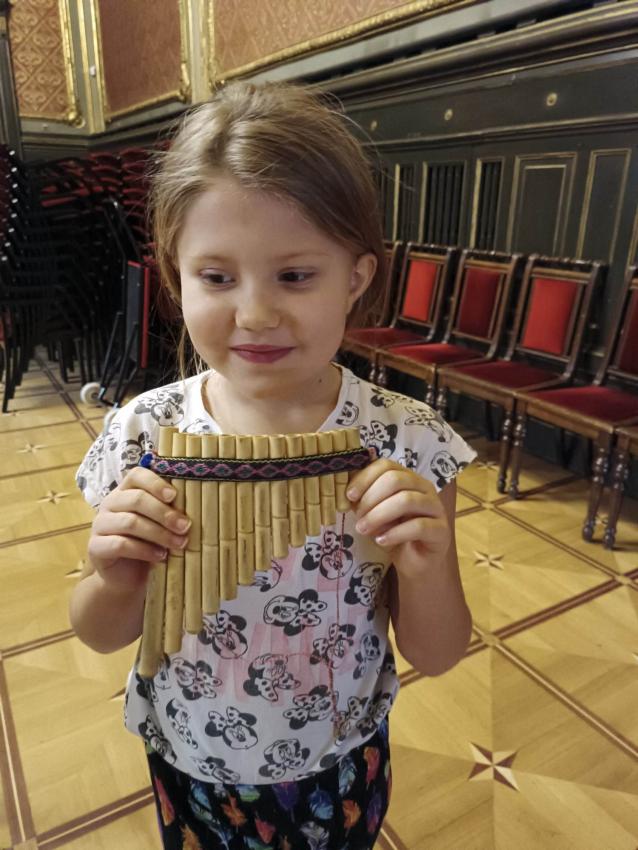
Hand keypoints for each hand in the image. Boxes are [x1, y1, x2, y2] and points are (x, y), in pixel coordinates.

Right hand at [87, 467, 190, 591]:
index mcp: (126, 490)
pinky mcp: (96, 547)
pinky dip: (145, 550)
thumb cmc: (148, 543)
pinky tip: (161, 556)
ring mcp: (100, 525)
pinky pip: (121, 544)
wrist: (125, 576)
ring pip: (130, 522)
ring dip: (159, 533)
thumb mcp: (160, 524)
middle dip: (165, 513)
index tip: (174, 496)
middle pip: (136, 499)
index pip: (137, 475)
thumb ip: (170, 510)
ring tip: (179, 544)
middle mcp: (110, 503)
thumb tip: (195, 504)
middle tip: (185, 526)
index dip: (156, 483)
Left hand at [346, 459, 450, 574]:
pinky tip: (381, 540)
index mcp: (408, 478)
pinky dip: (395, 533)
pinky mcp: (441, 530)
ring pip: (406, 500)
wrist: (414, 562)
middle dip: (371, 498)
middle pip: (396, 480)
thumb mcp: (372, 512)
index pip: (386, 465)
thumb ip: (363, 497)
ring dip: (379, 515)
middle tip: (358, 517)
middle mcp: (424, 488)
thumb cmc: (393, 533)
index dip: (365, 477)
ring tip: (363, 530)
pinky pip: (418, 526)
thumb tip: (345, 482)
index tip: (349, 495)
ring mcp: (436, 508)